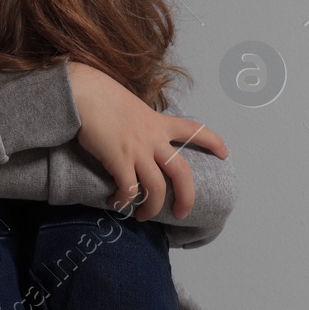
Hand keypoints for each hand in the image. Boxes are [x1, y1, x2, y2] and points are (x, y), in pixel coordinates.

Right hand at [65, 61, 226, 220]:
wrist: (83, 92)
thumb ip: (141, 124)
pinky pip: (129, 190)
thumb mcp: (132, 107)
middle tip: (182, 213)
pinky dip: (124, 201)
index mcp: (159, 123)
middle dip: (186, 197)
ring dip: (152, 208)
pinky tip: (116, 203)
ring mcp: (137, 150)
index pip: (194, 130)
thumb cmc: (101, 98)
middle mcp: (153, 139)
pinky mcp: (118, 159)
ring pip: (156, 188)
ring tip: (143, 216)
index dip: (212, 142)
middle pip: (181, 173)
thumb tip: (136, 137)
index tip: (225, 153)